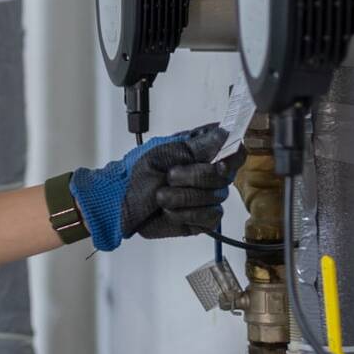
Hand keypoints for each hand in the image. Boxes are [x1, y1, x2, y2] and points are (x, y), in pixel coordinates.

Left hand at [70, 124, 243, 251]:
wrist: (119, 202)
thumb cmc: (137, 174)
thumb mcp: (163, 153)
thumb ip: (197, 146)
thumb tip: (225, 132)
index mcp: (201, 155)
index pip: (233, 153)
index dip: (230, 157)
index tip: (217, 162)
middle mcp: (208, 176)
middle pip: (224, 176)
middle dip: (194, 177)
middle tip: (169, 176)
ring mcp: (207, 199)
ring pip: (215, 197)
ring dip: (183, 197)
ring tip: (161, 196)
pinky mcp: (203, 220)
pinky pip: (209, 217)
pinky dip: (186, 214)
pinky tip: (169, 211)